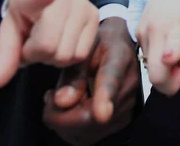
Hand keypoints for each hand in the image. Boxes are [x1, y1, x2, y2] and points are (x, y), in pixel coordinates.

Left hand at [0, 0, 98, 88]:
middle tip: (36, 44)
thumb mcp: (10, 34)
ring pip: (68, 54)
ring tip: (50, 43)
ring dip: (54, 58)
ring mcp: (83, 5)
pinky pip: (82, 54)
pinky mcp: (95, 15)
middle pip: (49, 47)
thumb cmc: (27, 17)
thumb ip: (5, 57)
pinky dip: (69, 58)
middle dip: (38, 55)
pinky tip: (64, 44)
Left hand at [43, 17, 138, 145]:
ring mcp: (128, 104)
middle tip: (50, 96)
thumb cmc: (98, 44)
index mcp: (119, 59)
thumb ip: (72, 74)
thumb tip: (62, 102)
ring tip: (62, 97)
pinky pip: (91, 135)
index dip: (105, 99)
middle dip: (61, 115)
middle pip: (92, 118)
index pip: (112, 81)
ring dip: (66, 121)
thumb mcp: (82, 48)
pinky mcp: (122, 119)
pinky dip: (74, 127)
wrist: (119, 44)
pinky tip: (73, 107)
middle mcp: (129, 85)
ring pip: (89, 131)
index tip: (101, 114)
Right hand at [136, 0, 179, 95]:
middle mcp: (156, 31)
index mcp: (178, 28)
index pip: (171, 50)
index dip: (170, 60)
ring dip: (164, 69)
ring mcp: (142, 33)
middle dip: (170, 84)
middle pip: (155, 76)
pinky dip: (157, 59)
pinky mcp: (136, 34)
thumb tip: (176, 85)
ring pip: (151, 70)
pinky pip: (147, 59)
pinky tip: (165, 43)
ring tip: (176, 49)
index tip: (169, 58)